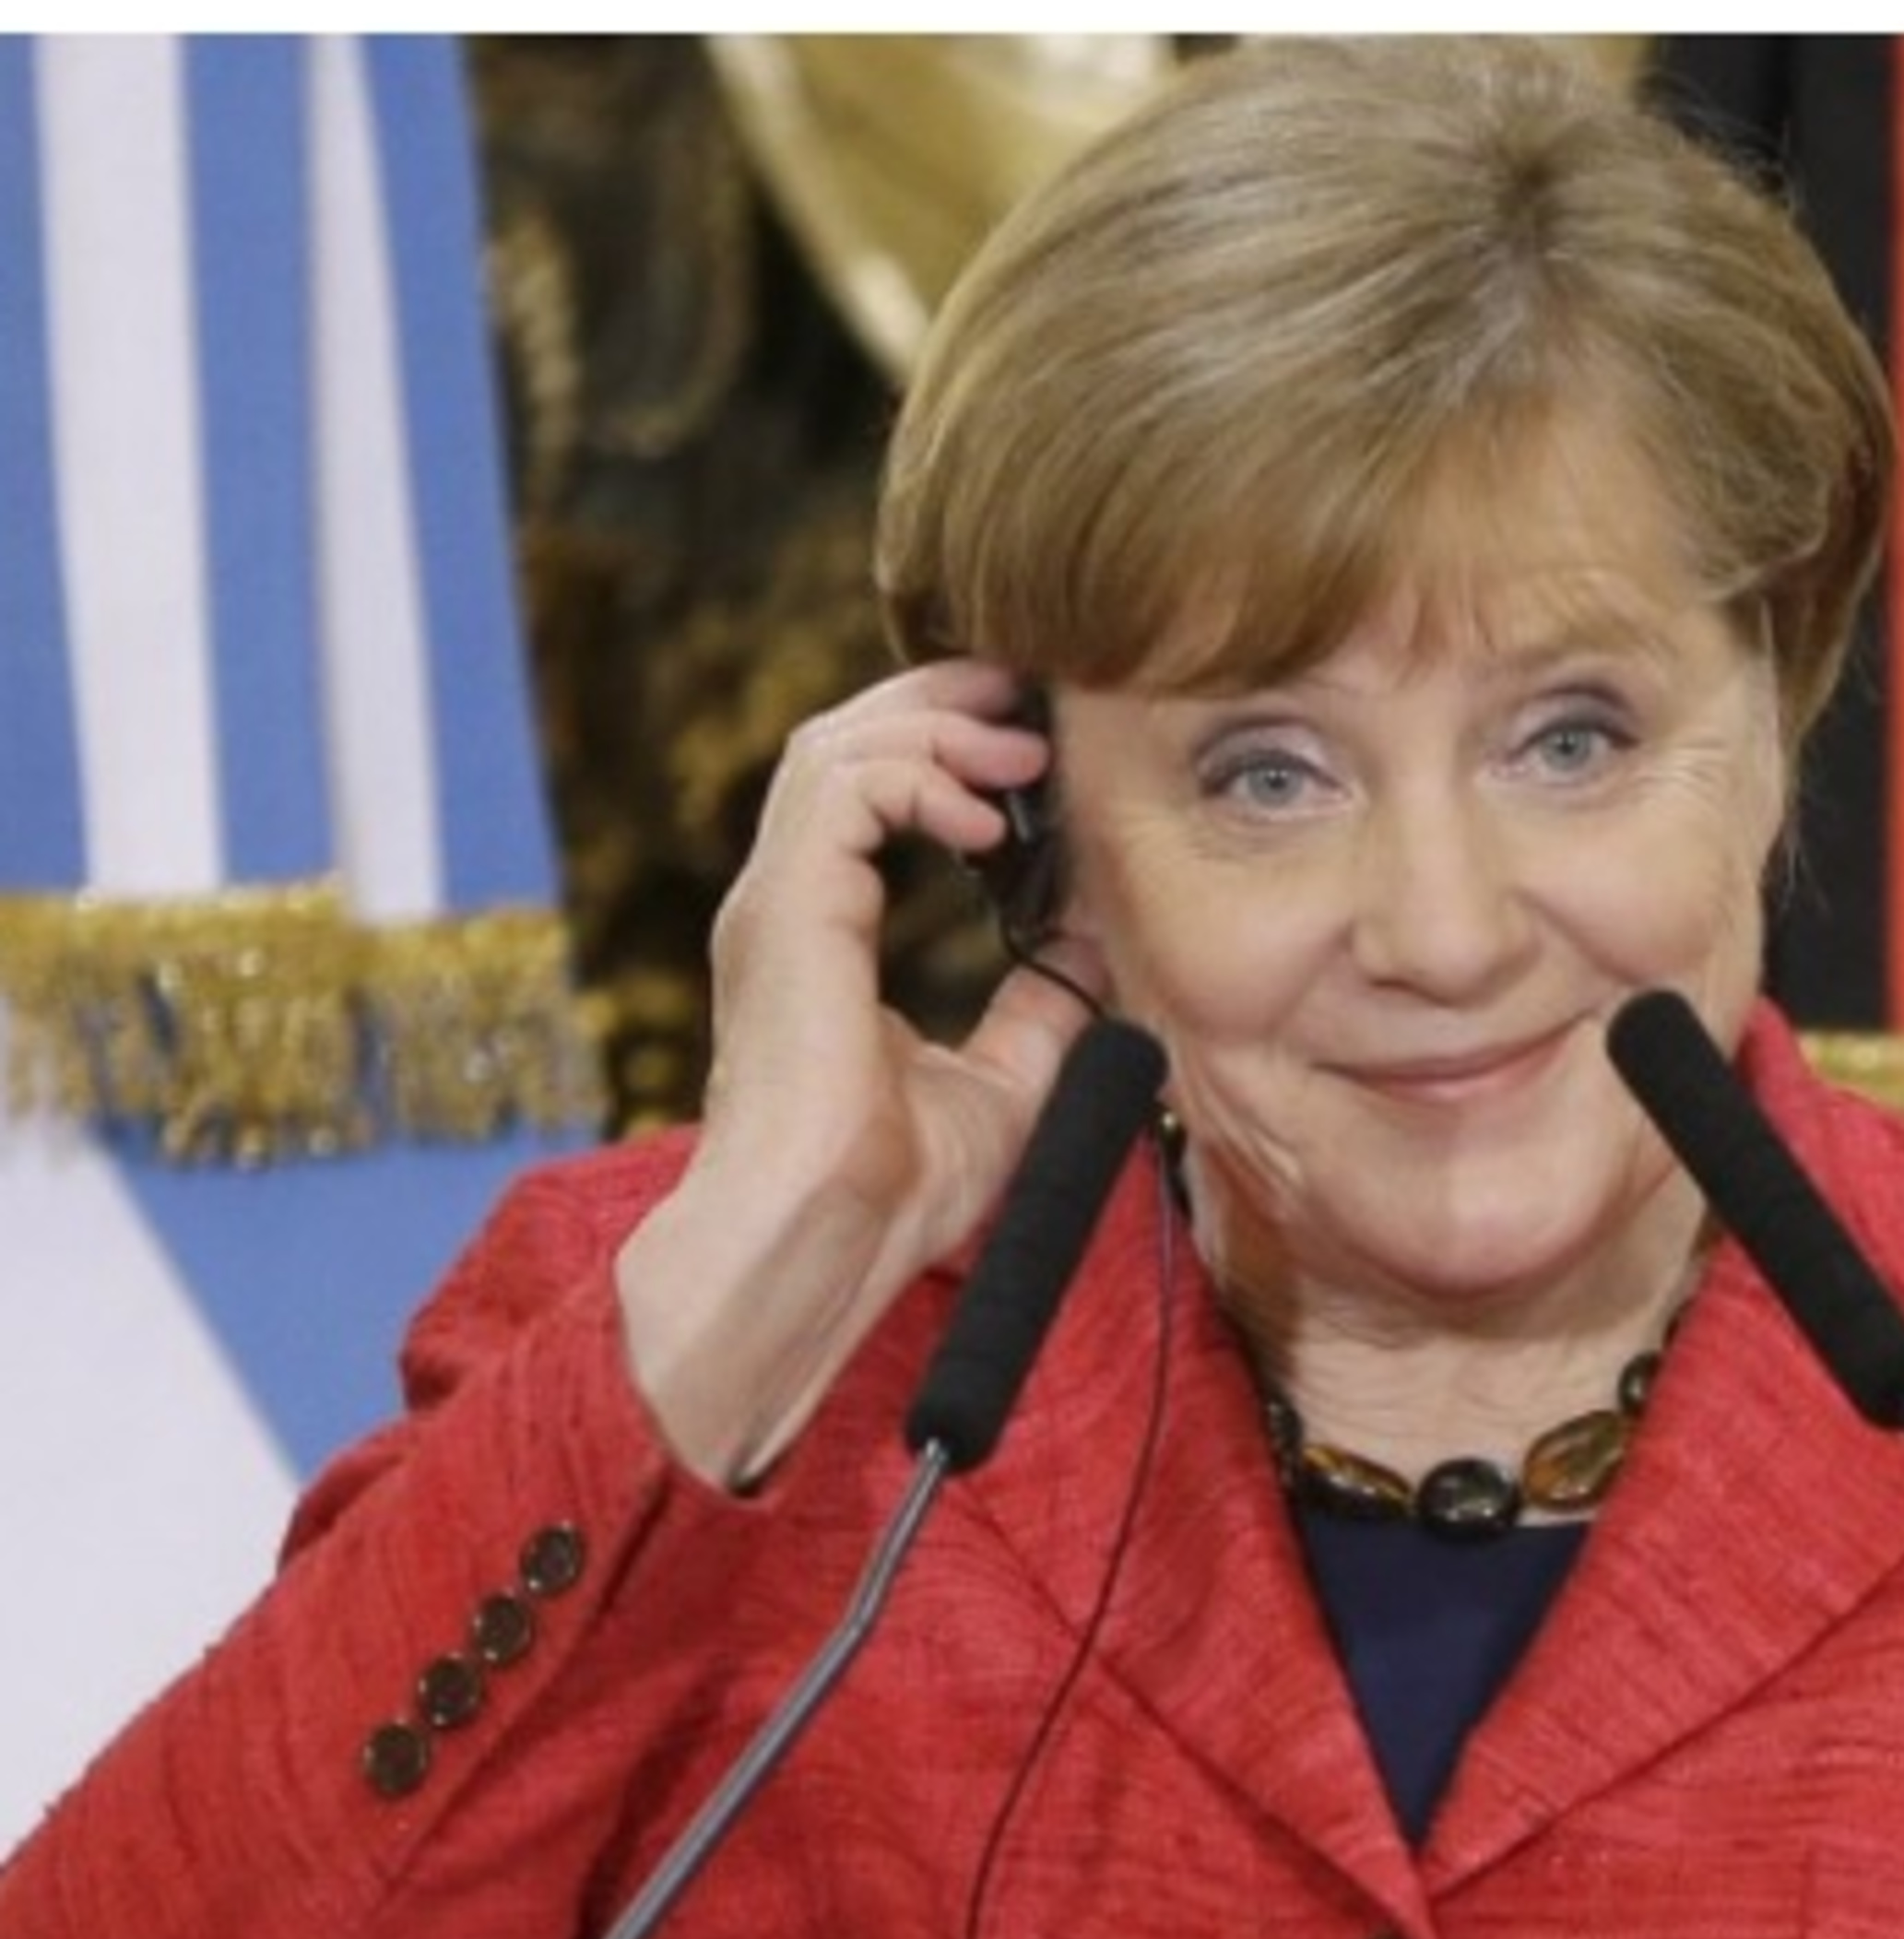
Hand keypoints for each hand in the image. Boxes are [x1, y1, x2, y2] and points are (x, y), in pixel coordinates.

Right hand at [615, 662, 1105, 1485]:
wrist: (822, 1244)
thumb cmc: (890, 1192)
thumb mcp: (1005, 1082)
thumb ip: (1041, 1008)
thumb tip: (1091, 942)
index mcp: (820, 933)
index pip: (862, 791)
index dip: (941, 744)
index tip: (1030, 740)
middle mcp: (788, 905)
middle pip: (843, 742)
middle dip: (939, 701)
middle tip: (1028, 694)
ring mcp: (777, 904)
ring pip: (834, 747)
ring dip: (936, 725)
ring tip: (1021, 748)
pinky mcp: (786, 912)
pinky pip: (841, 790)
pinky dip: (917, 774)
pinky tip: (984, 813)